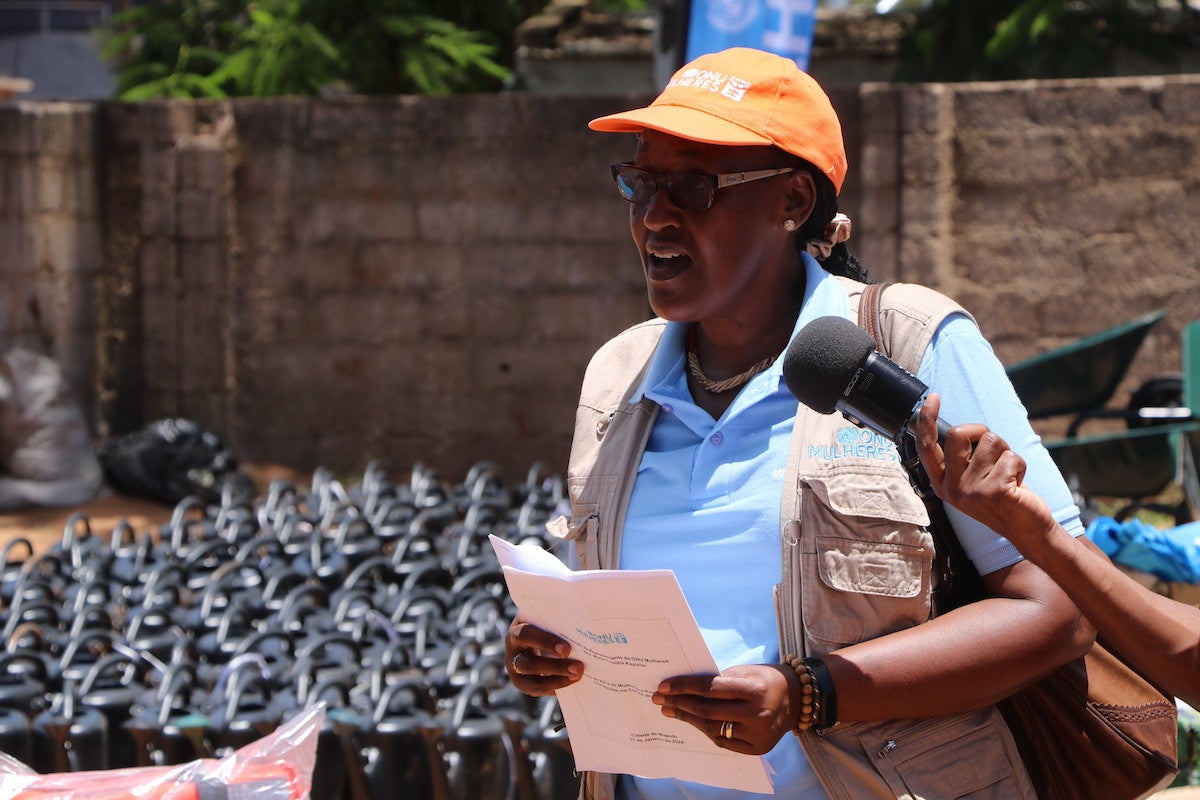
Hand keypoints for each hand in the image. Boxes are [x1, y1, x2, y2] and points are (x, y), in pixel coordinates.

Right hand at [504, 613, 583, 695]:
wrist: (532, 635)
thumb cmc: (544, 623)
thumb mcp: (546, 617)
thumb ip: (557, 618)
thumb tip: (583, 619)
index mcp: (516, 630)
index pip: (526, 636)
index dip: (546, 643)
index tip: (567, 649)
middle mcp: (512, 652)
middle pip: (529, 664)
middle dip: (555, 667)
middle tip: (578, 667)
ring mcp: (515, 670)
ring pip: (533, 682)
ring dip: (557, 681)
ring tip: (577, 676)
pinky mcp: (522, 683)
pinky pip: (538, 691)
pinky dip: (555, 687)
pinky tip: (571, 682)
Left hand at [652, 664, 799, 754]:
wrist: (796, 699)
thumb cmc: (765, 679)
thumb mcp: (744, 671)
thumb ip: (718, 681)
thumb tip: (683, 688)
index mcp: (754, 690)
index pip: (709, 689)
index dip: (683, 687)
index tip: (664, 686)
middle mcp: (757, 715)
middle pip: (707, 711)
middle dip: (679, 703)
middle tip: (659, 698)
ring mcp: (757, 735)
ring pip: (712, 728)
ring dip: (688, 718)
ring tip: (670, 710)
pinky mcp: (757, 749)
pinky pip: (724, 741)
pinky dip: (706, 730)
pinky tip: (692, 721)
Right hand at [914, 394, 1055, 547]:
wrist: (1027, 530)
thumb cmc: (1002, 498)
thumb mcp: (973, 481)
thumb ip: (962, 460)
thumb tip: (961, 430)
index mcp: (942, 483)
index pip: (926, 447)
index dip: (926, 420)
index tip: (932, 398)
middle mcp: (952, 488)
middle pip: (958, 434)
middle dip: (981, 431)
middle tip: (995, 450)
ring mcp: (972, 491)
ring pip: (991, 442)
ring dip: (1006, 452)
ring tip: (1008, 473)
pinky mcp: (995, 491)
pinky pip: (1010, 457)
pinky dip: (1020, 465)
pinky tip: (1018, 483)